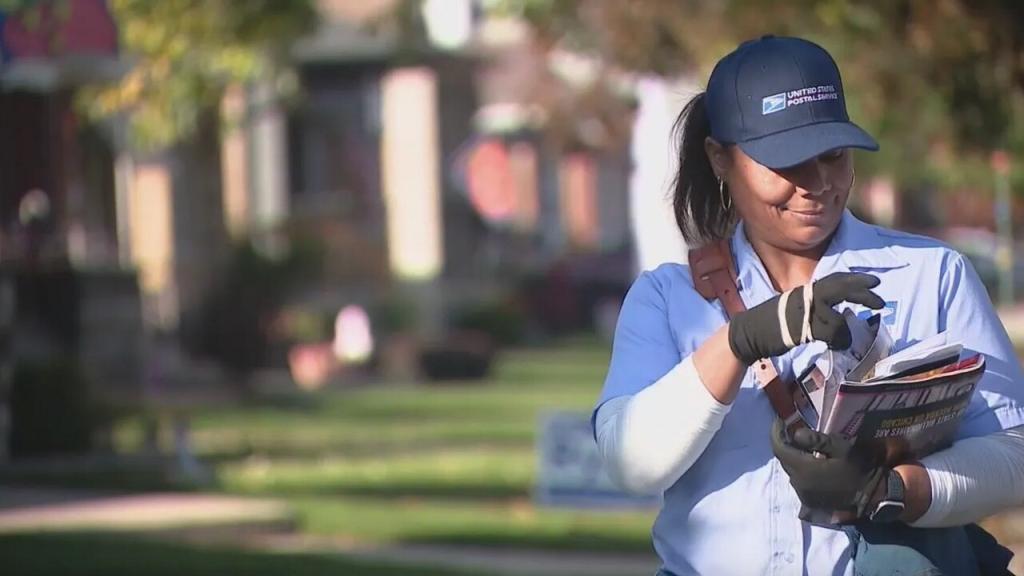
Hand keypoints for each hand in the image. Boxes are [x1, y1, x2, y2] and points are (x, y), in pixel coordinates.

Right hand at [728, 272, 883, 364]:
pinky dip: (837, 340)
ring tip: (846, 339)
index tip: (874, 282)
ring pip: (835, 316)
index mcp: (806, 291)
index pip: (835, 280)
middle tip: (880, 300)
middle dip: (862, 293)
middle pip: (839, 289)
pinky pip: (828, 333)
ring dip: (845, 330)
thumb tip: (837, 314)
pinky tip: (838, 346)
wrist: (749, 332)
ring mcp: (803, 312)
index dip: (856, 280)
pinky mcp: (800, 329)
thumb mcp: (795, 308)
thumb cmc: (771, 322)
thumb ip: (816, 308)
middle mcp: (806, 296)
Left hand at [770, 418, 885, 517]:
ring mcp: (803, 494)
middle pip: (784, 459)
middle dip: (786, 444)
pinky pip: (799, 481)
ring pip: (791, 470)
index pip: (779, 448)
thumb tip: (795, 434)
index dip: (776, 433)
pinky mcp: (809, 502)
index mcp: (804, 469)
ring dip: (794, 458)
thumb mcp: (842, 448)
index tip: (779, 421)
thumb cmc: (859, 469)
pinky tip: (812, 464)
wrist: (873, 497)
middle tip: (792, 430)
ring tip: (804, 447)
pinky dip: (801, 470)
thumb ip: (817, 441)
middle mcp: (798, 483)